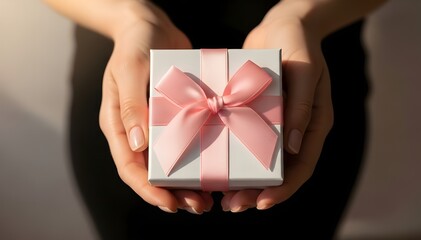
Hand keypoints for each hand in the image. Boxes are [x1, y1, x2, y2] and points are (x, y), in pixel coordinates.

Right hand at [98, 1, 212, 213]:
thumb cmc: (135, 43)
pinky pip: (186, 142)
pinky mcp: (176, 115)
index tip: (170, 203)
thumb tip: (138, 144)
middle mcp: (137, 129)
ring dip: (188, 182)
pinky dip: (198, 158)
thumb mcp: (130, 69)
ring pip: (171, 162)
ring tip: (209, 197)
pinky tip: (215, 167)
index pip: (130, 166)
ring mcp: (156, 124)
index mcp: (118, 124)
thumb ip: (131, 104)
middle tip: (199, 206)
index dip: (148, 189)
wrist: (151, 24)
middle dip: (173, 193)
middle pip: (152, 172)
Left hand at [221, 1, 333, 211]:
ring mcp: (275, 123)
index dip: (284, 189)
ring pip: (260, 162)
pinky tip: (215, 166)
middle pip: (278, 172)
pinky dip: (233, 156)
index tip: (262, 203)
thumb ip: (302, 105)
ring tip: (222, 197)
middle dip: (257, 192)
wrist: (282, 24)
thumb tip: (293, 146)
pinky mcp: (256, 114)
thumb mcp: (304, 70)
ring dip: (243, 181)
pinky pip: (245, 140)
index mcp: (314, 124)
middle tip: (233, 206)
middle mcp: (296, 129)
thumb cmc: (299, 43)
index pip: (301, 166)